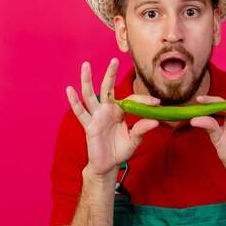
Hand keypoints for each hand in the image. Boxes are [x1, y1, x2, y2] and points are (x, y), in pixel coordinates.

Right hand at [66, 58, 159, 176]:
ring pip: (90, 95)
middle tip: (114, 59)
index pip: (131, 100)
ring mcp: (96, 116)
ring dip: (88, 80)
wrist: (108, 165)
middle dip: (110, 74)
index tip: (156, 102)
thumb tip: (156, 121)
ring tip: (86, 65)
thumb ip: (143, 129)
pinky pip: (80, 112)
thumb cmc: (120, 150)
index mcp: (119, 111)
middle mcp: (106, 110)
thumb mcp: (134, 139)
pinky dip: (74, 101)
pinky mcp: (89, 126)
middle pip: (107, 88)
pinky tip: (69, 90)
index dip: (144, 99)